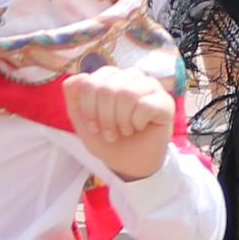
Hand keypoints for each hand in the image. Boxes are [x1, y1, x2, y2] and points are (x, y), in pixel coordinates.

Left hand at [65, 65, 175, 180]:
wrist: (128, 164)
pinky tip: (139, 127)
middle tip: (111, 132)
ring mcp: (150, 87)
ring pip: (127, 94)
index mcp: (111, 76)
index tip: (94, 126)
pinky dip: (137, 122)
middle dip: (104, 118)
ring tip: (124, 130)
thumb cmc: (107, 139)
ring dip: (121, 120)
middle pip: (107, 88)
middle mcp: (131, 76)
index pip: (90, 82)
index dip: (88, 109)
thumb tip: (79, 76)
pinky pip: (145, 105)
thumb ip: (73, 95)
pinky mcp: (165, 102)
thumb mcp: (81, 119)